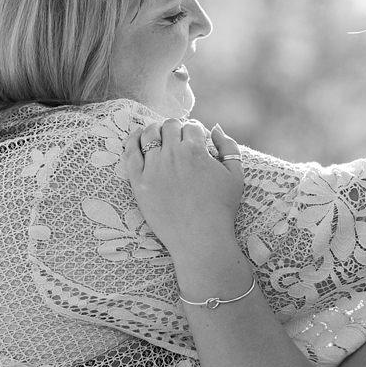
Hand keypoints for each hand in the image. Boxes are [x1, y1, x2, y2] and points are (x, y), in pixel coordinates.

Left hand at [124, 118, 246, 265]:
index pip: (191, 126)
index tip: (196, 140)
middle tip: (179, 140)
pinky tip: (138, 140)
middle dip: (176, 129)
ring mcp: (153, 168)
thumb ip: (229, 147)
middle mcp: (172, 155)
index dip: (195, 131)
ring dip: (155, 131)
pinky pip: (130, 153)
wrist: (201, 240)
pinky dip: (133, 142)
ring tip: (160, 139)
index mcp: (195, 150)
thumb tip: (216, 128)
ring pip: (148, 134)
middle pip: (169, 126)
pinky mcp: (139, 183)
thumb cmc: (221, 209)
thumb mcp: (235, 175)